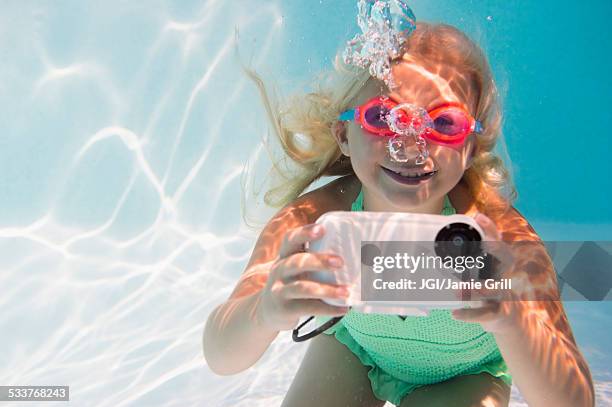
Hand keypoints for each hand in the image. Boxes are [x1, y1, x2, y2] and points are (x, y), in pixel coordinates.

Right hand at [256, 223, 350, 331]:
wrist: (266, 311)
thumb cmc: (291, 283)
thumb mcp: (295, 267)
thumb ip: (314, 258)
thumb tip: (354, 252)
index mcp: (285, 256)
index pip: (290, 239)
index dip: (305, 233)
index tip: (322, 229)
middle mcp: (280, 270)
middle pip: (297, 262)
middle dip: (319, 261)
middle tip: (340, 262)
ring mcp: (280, 290)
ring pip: (303, 288)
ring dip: (327, 290)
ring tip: (346, 292)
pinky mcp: (285, 309)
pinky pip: (308, 308)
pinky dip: (328, 309)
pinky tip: (344, 308)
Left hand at [451, 212, 521, 333]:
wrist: (509, 320)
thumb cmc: (488, 290)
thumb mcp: (481, 273)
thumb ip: (465, 260)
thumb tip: (428, 247)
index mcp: (498, 263)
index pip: (498, 242)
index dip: (490, 229)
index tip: (478, 217)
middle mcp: (504, 275)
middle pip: (506, 260)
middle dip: (496, 250)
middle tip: (485, 243)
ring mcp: (503, 295)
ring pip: (493, 289)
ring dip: (475, 288)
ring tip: (458, 288)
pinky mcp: (499, 312)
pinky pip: (485, 313)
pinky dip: (470, 315)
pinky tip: (455, 314)